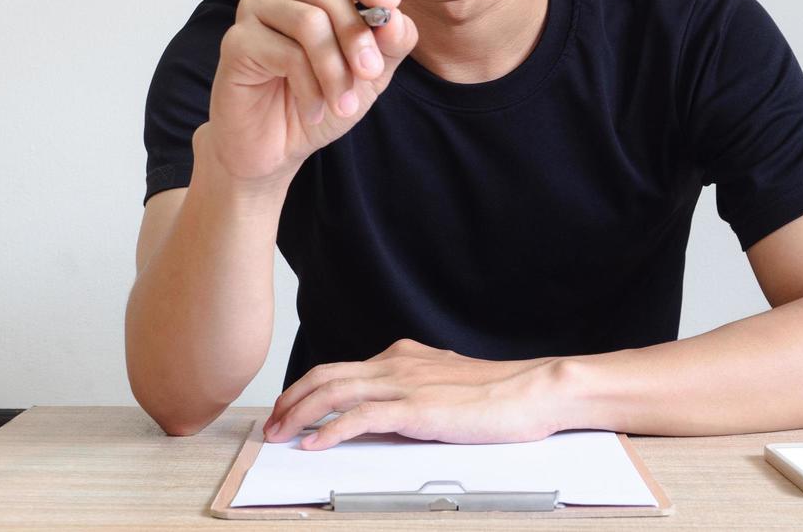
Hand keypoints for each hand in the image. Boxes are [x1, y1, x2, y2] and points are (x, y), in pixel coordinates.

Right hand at [206, 0, 417, 189]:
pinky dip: (309, 88)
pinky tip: (313, 111)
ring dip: (333, 71)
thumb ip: (389, 44)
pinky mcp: (236, 41)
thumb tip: (396, 17)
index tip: (392, 4)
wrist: (276, 147)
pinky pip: (285, 53)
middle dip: (356, 39)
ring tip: (342, 105)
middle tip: (370, 75)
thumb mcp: (369, 74)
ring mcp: (254, 11)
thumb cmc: (319, 100)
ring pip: (309, 22)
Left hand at [262, 339, 567, 449]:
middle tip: (271, 424)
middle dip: (291, 400)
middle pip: (327, 375)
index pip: (343, 369)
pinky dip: (330, 430)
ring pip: (335, 392)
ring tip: (279, 434)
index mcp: (404, 357)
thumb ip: (417, 392)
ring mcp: (405, 383)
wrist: (531, 390)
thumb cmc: (500, 394)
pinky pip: (360, 416)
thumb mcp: (447, 387)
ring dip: (300, 414)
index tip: (290, 408)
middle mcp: (397, 363)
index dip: (309, 388)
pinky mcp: (415, 408)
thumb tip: (394, 412)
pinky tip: (314, 444)